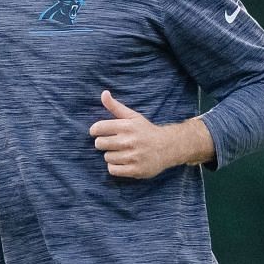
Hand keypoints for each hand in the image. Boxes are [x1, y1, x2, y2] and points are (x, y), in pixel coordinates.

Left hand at [89, 90, 213, 178]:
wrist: (168, 147)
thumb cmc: (146, 131)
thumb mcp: (133, 116)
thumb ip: (115, 106)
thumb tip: (103, 93)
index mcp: (127, 126)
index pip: (99, 128)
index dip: (95, 131)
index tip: (99, 133)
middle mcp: (129, 141)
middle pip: (99, 144)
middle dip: (103, 143)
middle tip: (113, 143)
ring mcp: (132, 156)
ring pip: (107, 157)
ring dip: (111, 156)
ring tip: (122, 152)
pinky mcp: (135, 170)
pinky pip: (113, 170)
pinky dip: (115, 167)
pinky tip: (124, 162)